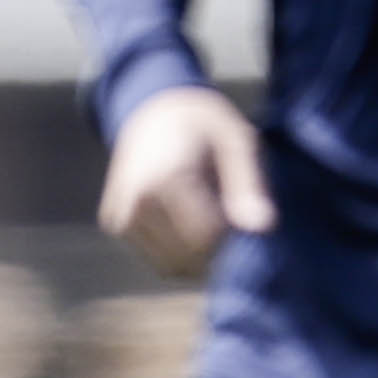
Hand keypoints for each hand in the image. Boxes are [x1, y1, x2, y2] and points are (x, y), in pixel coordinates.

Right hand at [96, 87, 271, 276]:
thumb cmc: (202, 125)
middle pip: (189, 259)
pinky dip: (177, 251)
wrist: (150, 110)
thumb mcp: (236, 141)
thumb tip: (263, 228)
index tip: (234, 205)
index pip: (206, 240)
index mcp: (165, 179)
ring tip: (200, 212)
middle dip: (214, 248)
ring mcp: (120, 215)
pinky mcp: (114, 224)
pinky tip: (182, 219)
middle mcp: (135, 201)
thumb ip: (250, 185)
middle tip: (220, 210)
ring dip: (196, 255)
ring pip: (172, 267)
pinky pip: (157, 260)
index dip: (230, 232)